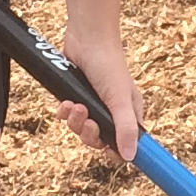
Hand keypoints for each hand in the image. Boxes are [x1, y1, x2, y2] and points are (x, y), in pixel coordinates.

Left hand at [57, 30, 142, 164]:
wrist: (86, 38)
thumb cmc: (109, 64)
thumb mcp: (119, 99)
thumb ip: (125, 129)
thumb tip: (130, 157)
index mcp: (129, 114)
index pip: (127, 145)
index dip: (117, 152)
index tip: (108, 152)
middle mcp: (112, 112)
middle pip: (99, 141)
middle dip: (90, 134)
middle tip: (87, 120)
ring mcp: (93, 105)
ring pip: (81, 130)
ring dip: (75, 121)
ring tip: (75, 104)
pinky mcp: (75, 97)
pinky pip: (67, 117)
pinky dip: (64, 113)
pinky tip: (66, 101)